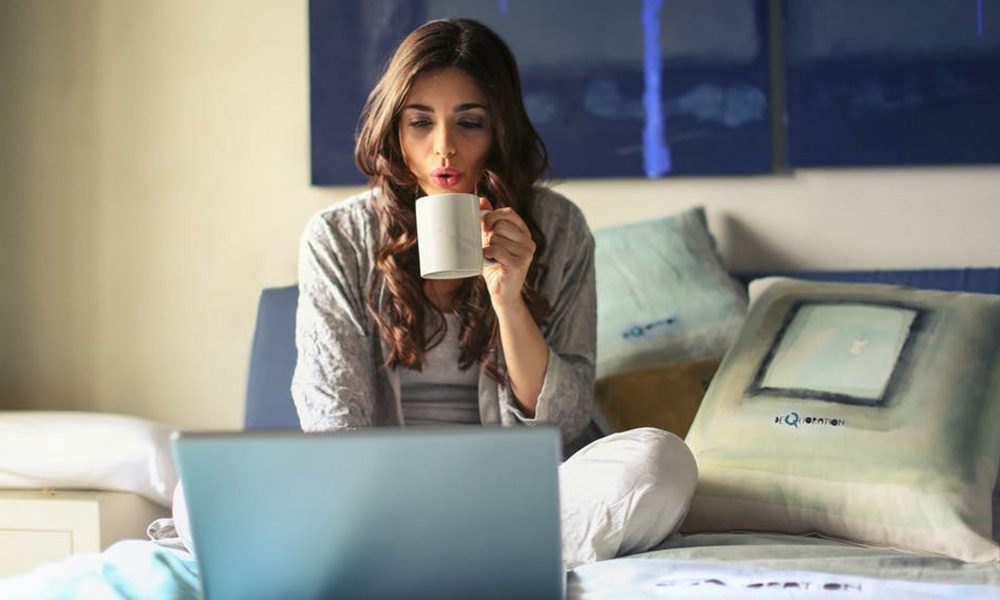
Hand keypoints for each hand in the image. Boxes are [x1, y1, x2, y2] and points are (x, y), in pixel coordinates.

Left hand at [479, 197, 535, 311]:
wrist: (502, 294)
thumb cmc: (495, 267)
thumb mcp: (491, 241)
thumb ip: (489, 222)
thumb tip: (481, 200)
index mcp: (524, 233)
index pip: (509, 212)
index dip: (492, 215)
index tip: (483, 224)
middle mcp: (529, 242)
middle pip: (500, 224)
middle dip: (488, 235)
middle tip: (487, 248)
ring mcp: (526, 253)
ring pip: (496, 238)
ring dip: (487, 247)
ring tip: (491, 258)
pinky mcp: (519, 264)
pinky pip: (496, 249)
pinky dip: (486, 254)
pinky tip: (488, 261)